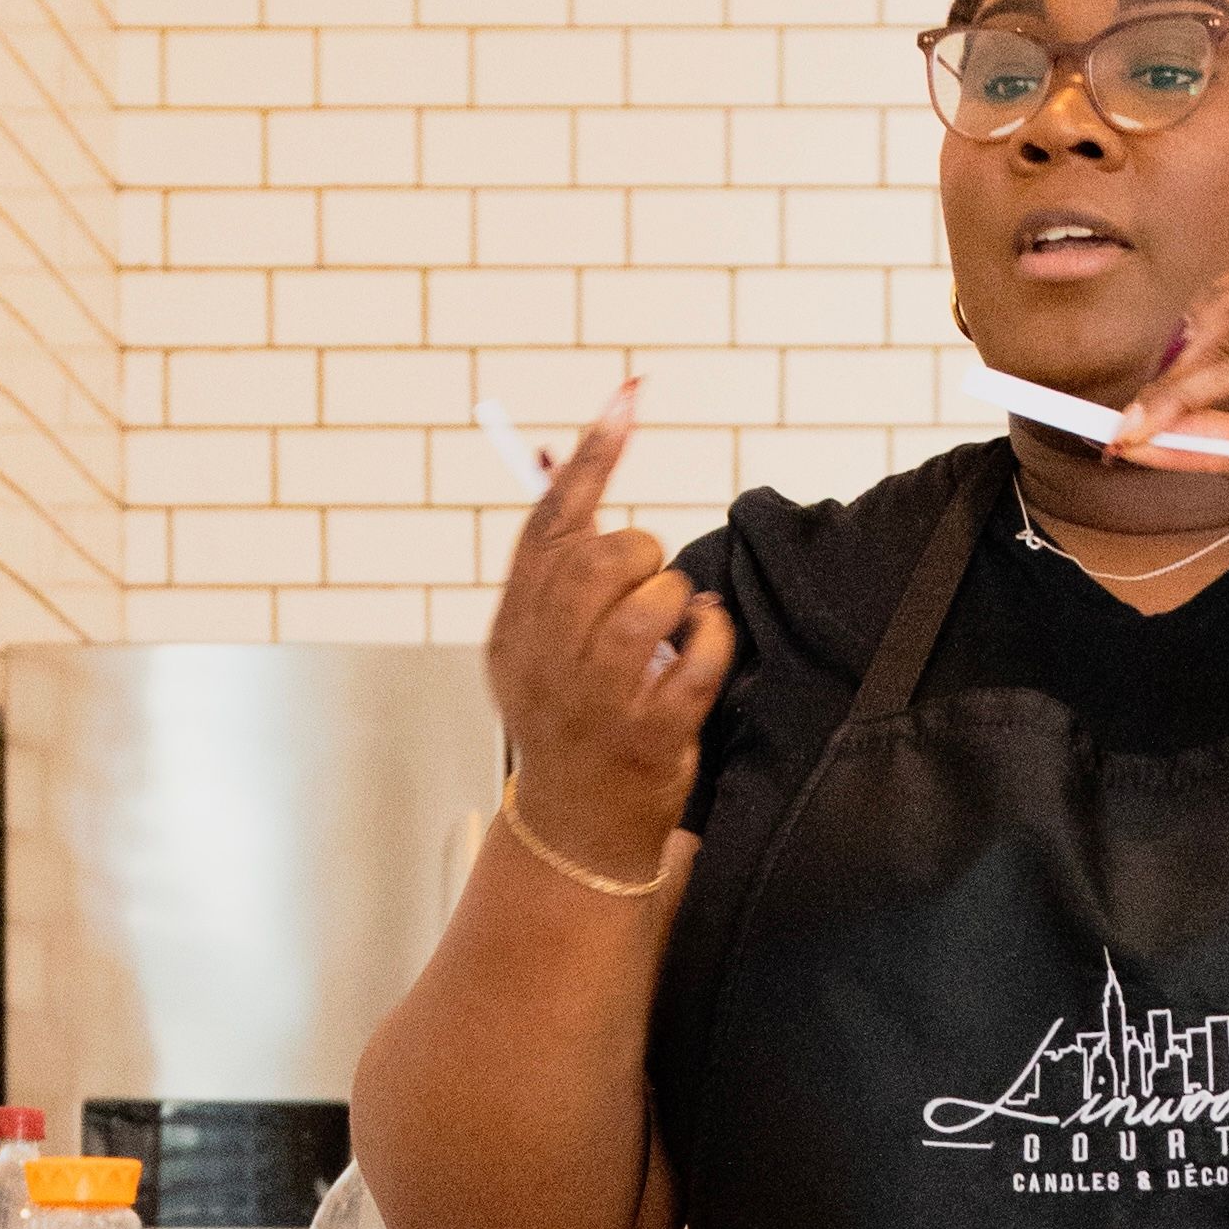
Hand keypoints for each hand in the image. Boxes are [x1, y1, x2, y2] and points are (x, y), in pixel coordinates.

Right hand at [486, 382, 734, 886]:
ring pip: (653, 599)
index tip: (629, 396)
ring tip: (673, 625)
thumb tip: (580, 471)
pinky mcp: (650, 732)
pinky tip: (704, 644)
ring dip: (677, 600)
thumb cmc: (568, 725)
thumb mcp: (537, 649)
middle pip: (604, 556)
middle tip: (649, 582)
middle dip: (641, 556)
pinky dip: (713, 637)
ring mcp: (598, 697)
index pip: (552, 524)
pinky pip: (700, 652)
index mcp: (515, 626)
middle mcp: (548, 658)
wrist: (574, 832)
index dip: (594, 456)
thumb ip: (556, 573)